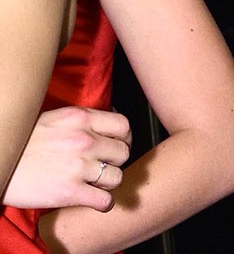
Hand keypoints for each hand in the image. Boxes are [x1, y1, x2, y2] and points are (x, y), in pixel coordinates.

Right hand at [3, 107, 132, 211]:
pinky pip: (105, 200)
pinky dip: (104, 203)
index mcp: (80, 119)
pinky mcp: (70, 191)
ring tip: (93, 183)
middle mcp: (84, 140)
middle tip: (101, 167)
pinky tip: (95, 200)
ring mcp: (78, 166)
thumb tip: (107, 124)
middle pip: (123, 152)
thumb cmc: (21, 142)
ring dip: (107, 183)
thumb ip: (81, 122)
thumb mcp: (53, 120)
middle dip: (114, 161)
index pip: (123, 126)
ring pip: (117, 176)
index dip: (123, 138)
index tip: (115, 146)